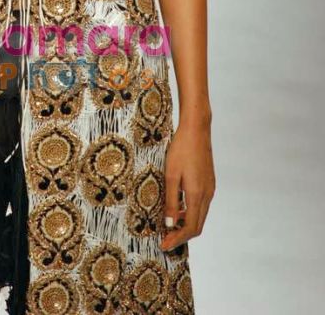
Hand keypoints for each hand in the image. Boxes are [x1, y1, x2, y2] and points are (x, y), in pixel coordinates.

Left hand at [160, 121, 215, 252]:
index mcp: (197, 195)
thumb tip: (170, 225)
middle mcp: (207, 195)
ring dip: (186, 224)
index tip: (164, 245)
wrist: (197, 129)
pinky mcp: (209, 182)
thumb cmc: (181, 149)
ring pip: (200, 215)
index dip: (178, 239)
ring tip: (169, 225)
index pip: (191, 228)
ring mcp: (210, 189)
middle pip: (197, 225)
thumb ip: (171, 201)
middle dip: (181, 236)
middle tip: (165, 240)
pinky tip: (178, 207)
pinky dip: (190, 212)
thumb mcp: (170, 175)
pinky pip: (201, 205)